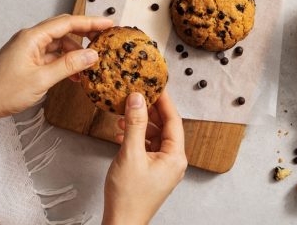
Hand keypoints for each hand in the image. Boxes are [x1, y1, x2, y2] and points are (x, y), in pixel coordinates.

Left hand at [0, 14, 112, 131]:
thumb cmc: (3, 91)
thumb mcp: (42, 79)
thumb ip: (69, 65)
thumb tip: (91, 56)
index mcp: (32, 37)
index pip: (67, 23)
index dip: (90, 23)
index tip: (107, 25)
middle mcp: (31, 39)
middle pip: (64, 30)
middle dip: (86, 34)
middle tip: (104, 40)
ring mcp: (30, 49)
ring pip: (60, 44)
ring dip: (76, 53)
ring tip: (89, 66)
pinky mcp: (30, 59)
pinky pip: (54, 55)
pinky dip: (66, 62)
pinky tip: (74, 74)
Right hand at [103, 91, 186, 224]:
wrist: (122, 222)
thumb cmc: (128, 196)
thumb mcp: (130, 154)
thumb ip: (135, 124)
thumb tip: (137, 99)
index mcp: (175, 157)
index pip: (174, 121)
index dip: (164, 101)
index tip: (155, 86)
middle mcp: (173, 161)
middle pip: (165, 127)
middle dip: (149, 112)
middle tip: (137, 96)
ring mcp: (163, 166)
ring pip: (154, 137)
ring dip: (140, 125)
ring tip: (124, 116)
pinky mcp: (153, 170)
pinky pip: (148, 147)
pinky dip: (136, 138)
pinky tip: (122, 134)